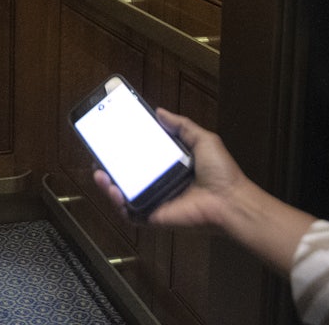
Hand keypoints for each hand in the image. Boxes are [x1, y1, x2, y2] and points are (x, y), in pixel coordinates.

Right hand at [92, 107, 247, 228]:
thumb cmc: (221, 172)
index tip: (111, 139)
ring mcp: (155, 201)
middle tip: (98, 158)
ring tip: (99, 174)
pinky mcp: (154, 216)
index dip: (124, 150)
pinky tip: (114, 190)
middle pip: (127, 176)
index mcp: (169, 166)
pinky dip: (118, 204)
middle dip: (109, 168)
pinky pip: (130, 213)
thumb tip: (159, 111)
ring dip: (107, 185)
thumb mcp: (203, 140)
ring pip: (123, 195)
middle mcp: (159, 183)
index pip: (141, 157)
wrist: (230, 200)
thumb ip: (182, 125)